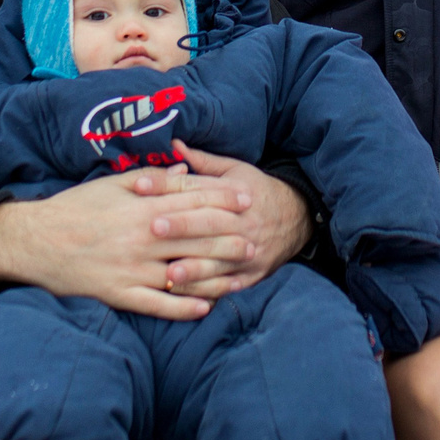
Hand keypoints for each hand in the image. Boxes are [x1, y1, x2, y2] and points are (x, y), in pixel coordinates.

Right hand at [0, 155, 262, 319]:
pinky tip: (206, 307)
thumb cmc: (73, 209)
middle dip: (228, 237)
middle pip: (195, 237)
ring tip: (241, 274)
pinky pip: (158, 305)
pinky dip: (184, 307)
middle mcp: (141, 237)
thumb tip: (185, 171)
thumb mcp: (110, 185)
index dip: (220, 199)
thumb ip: (150, 179)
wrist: (34, 242)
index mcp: (139, 206)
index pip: (190, 200)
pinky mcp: (120, 294)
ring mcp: (132, 268)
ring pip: (184, 273)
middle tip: (255, 239)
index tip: (245, 199)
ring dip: (215, 274)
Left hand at [155, 142, 311, 299]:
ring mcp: (250, 249)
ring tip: (169, 271)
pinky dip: (208, 291)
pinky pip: (229, 284)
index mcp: (236, 191)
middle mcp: (243, 221)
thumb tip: (173, 144)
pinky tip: (188, 294)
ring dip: (195, 267)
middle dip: (182, 225)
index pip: (198, 188)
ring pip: (220, 259)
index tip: (140, 187)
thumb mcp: (235, 170)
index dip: (168, 186)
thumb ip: (202, 162)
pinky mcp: (253, 273)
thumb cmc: (256, 191)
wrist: (299, 218)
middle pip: (210, 222)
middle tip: (153, 227)